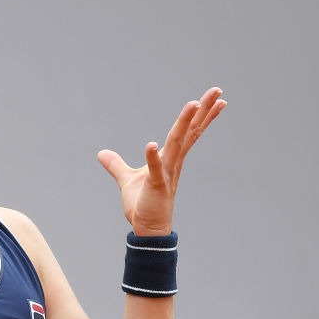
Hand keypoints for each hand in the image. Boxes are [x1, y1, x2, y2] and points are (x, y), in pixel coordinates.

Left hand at [97, 87, 225, 235]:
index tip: (216, 98)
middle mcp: (173, 162)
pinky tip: (151, 144)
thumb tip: (101, 153)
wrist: (146, 228)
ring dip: (185, 124)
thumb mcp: (126, 179)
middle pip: (190, 132)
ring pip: (177, 144)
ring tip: (194, 104)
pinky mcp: (156, 186)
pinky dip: (152, 158)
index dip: (202, 115)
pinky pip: (155, 169)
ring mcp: (166, 173)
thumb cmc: (142, 204)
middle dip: (203, 111)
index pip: (188, 132)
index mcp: (170, 158)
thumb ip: (116, 164)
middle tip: (217, 90)